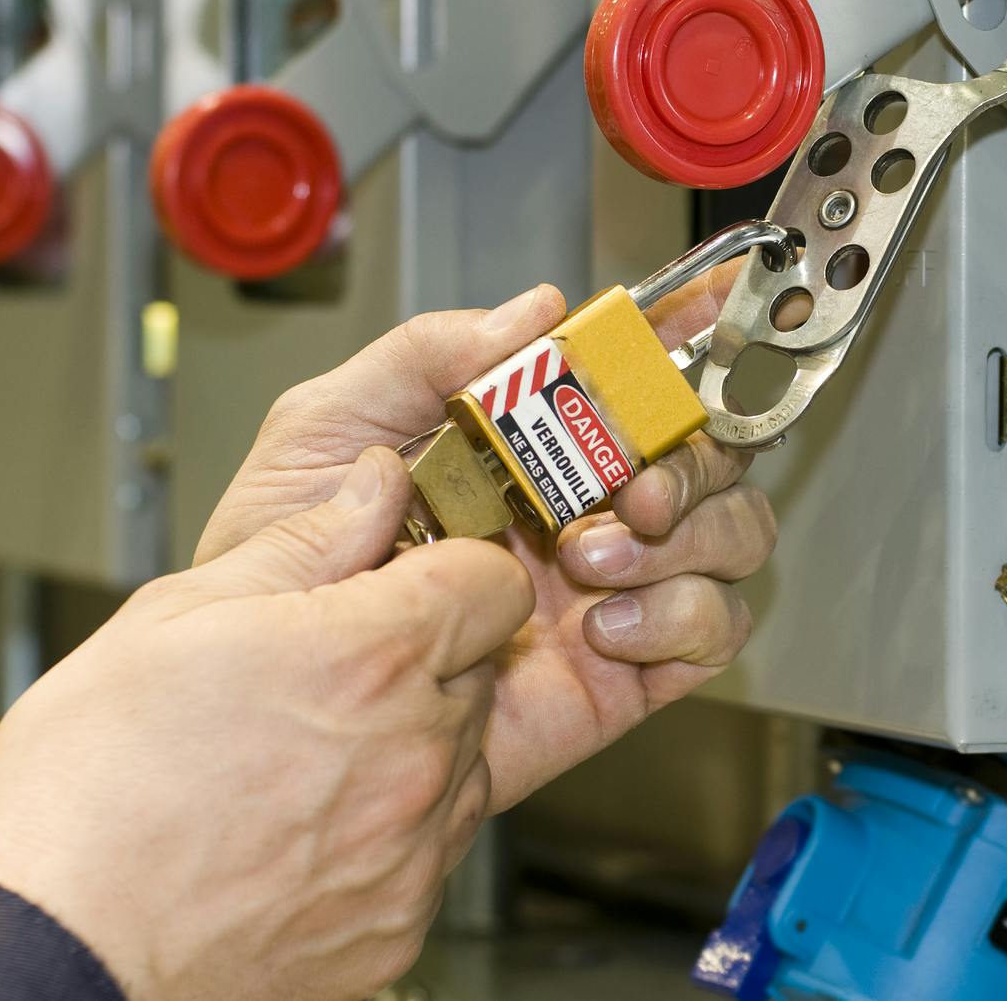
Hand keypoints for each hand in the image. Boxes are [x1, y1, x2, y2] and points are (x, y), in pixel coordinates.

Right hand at [0, 447, 530, 999]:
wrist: (59, 950)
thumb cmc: (92, 791)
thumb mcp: (177, 616)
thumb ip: (303, 543)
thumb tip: (374, 486)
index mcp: (370, 660)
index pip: (493, 581)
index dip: (449, 569)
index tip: (405, 579)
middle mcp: (414, 755)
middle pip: (478, 672)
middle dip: (422, 659)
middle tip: (328, 671)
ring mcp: (413, 849)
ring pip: (460, 764)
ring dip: (410, 746)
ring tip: (301, 757)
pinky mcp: (399, 923)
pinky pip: (429, 852)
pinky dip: (386, 833)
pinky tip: (302, 825)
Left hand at [195, 277, 775, 809]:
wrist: (275, 700)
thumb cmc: (286, 563)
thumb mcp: (327, 428)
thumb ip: (425, 356)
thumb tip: (535, 311)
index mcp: (532, 441)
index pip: (635, 375)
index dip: (689, 335)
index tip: (717, 306)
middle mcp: (588, 506)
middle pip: (708, 455)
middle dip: (690, 462)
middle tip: (632, 489)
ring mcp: (615, 586)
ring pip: (731, 536)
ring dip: (689, 537)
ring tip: (593, 562)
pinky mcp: (625, 672)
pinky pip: (711, 632)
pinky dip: (680, 617)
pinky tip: (604, 627)